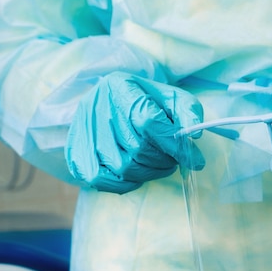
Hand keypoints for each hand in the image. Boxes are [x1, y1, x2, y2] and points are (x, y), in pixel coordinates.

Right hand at [66, 71, 204, 192]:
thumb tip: (195, 135)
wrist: (109, 102)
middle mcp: (97, 108)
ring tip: (156, 164)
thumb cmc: (144, 101)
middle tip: (172, 159)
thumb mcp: (170, 97)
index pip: (148, 121)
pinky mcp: (76, 154)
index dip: (173, 144)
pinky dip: (124, 183)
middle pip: (137, 148)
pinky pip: (101, 180)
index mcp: (120, 88)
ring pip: (123, 167)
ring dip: (148, 173)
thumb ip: (187, 112)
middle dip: (163, 160)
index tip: (194, 159)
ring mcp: (83, 133)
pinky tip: (136, 173)